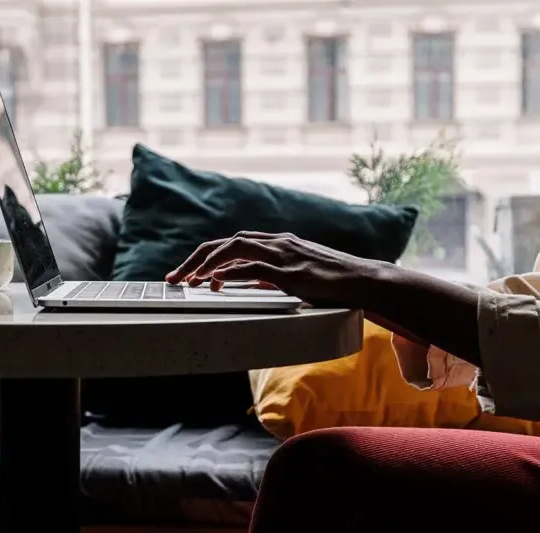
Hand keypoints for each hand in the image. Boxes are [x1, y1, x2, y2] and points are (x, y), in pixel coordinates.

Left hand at [165, 231, 372, 306]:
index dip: (206, 256)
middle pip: (226, 242)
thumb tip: (249, 282)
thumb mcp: (297, 275)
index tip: (188, 272)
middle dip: (196, 258)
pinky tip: (216, 282)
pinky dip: (232, 273)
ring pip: (235, 248)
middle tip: (174, 277)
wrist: (365, 280)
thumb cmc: (334, 281)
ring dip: (207, 264)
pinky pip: (255, 268)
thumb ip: (273, 275)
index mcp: (278, 242)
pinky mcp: (292, 273)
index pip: (233, 243)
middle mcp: (278, 243)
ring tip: (188, 280)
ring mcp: (285, 255)